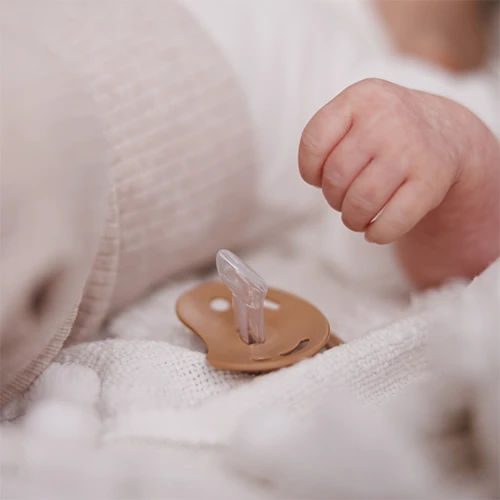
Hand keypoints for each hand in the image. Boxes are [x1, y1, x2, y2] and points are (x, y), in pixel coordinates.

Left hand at [298, 78, 468, 244]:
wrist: (446, 133)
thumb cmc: (383, 132)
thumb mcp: (356, 114)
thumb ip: (326, 137)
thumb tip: (316, 180)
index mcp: (361, 98)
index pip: (313, 142)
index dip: (309, 170)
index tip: (320, 177)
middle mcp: (387, 118)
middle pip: (336, 177)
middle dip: (333, 198)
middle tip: (344, 200)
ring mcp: (412, 149)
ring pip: (362, 201)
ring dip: (352, 219)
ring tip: (357, 218)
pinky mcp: (432, 181)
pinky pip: (393, 220)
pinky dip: (378, 234)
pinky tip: (375, 232)